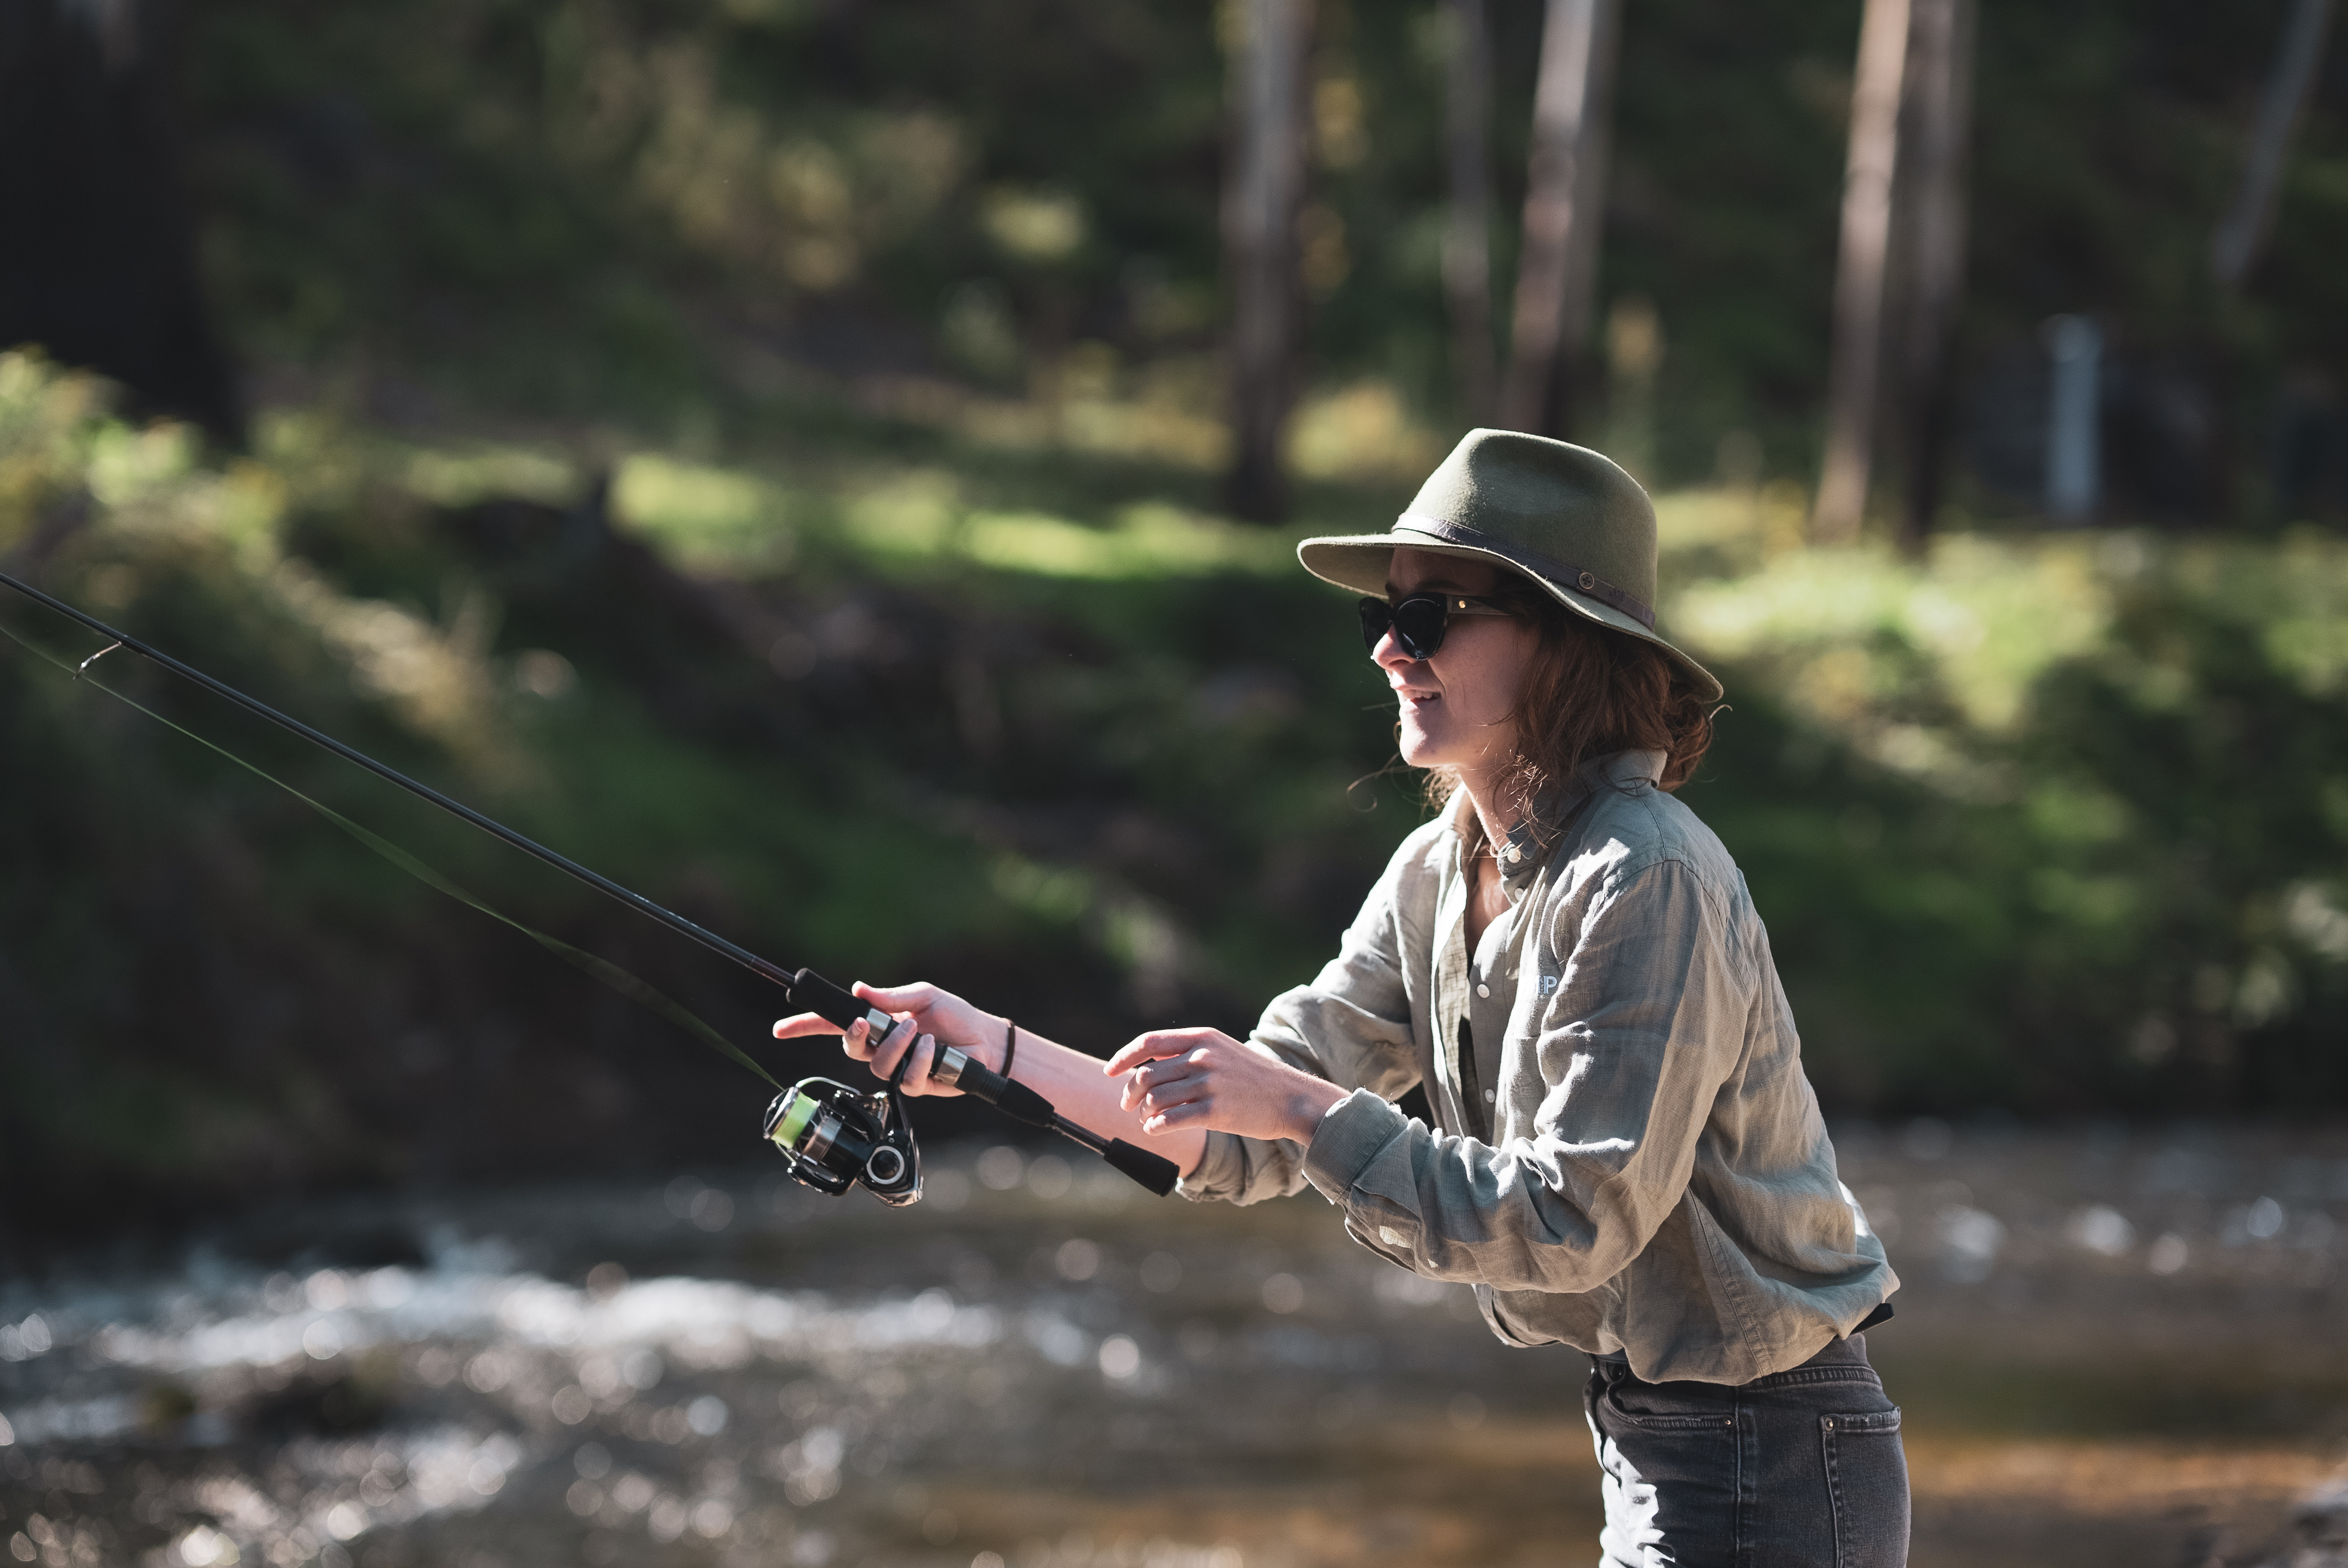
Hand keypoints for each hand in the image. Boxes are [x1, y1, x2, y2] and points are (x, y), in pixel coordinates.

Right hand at [771, 980, 999, 1097]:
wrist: (985, 1040)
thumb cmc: (955, 1016)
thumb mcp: (923, 997)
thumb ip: (891, 997)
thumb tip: (858, 989)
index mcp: (879, 1023)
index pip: (835, 1024)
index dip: (806, 1026)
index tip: (781, 1028)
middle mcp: (883, 1047)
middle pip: (850, 1047)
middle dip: (853, 1036)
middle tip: (866, 1024)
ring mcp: (898, 1068)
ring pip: (876, 1065)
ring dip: (896, 1044)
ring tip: (918, 1031)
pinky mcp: (916, 1084)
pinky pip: (905, 1078)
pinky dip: (920, 1059)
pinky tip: (933, 1049)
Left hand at [1105, 1028, 1347, 1143]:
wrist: (1292, 1097)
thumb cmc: (1254, 1077)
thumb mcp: (1223, 1051)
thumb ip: (1189, 1053)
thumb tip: (1149, 1064)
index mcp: (1202, 1038)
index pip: (1149, 1042)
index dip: (1124, 1057)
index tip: (1110, 1071)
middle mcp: (1203, 1057)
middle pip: (1147, 1074)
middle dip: (1129, 1092)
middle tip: (1127, 1105)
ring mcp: (1210, 1084)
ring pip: (1155, 1098)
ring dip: (1143, 1112)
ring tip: (1146, 1119)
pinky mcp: (1216, 1111)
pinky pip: (1171, 1119)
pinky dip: (1155, 1126)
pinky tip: (1154, 1130)